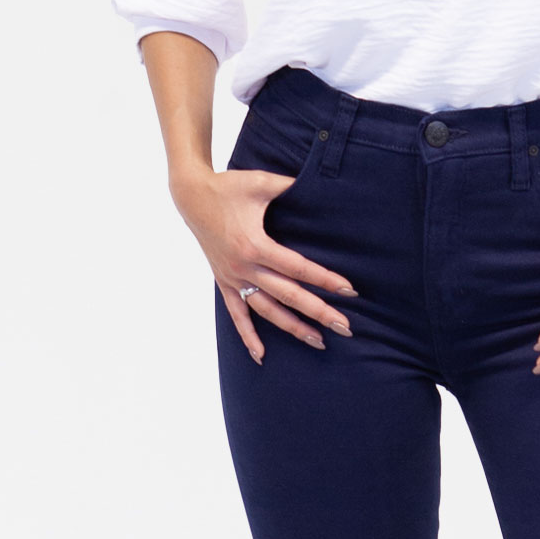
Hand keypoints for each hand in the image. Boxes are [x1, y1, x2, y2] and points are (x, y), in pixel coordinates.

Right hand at [173, 166, 357, 364]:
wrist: (190, 196)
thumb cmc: (228, 186)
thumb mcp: (261, 182)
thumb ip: (290, 185)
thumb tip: (318, 183)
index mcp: (254, 245)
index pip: (298, 268)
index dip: (325, 279)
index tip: (348, 291)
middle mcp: (244, 267)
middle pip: (288, 295)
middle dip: (318, 312)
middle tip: (345, 327)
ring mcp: (233, 278)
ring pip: (267, 311)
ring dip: (293, 328)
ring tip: (319, 342)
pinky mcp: (225, 282)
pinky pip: (237, 315)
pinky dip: (248, 336)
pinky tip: (261, 356)